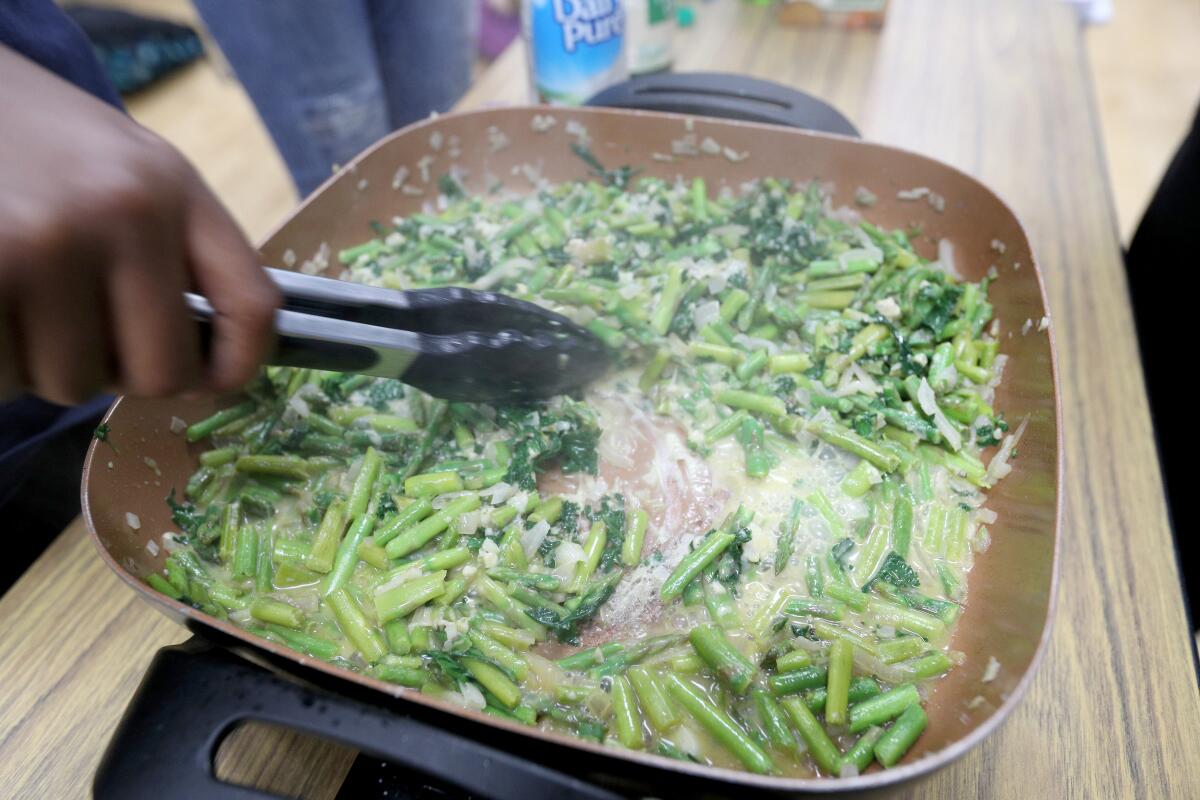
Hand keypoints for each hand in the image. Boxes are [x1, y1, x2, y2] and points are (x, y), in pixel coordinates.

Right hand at [0, 46, 279, 404]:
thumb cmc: (26, 138)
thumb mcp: (120, 165)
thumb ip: (167, 247)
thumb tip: (204, 363)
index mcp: (172, 186)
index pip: (251, 304)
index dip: (240, 362)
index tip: (214, 380)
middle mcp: (124, 213)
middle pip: (161, 373)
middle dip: (119, 372)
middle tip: (79, 331)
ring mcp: (50, 245)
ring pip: (72, 383)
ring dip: (42, 363)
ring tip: (18, 295)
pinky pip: (6, 377)